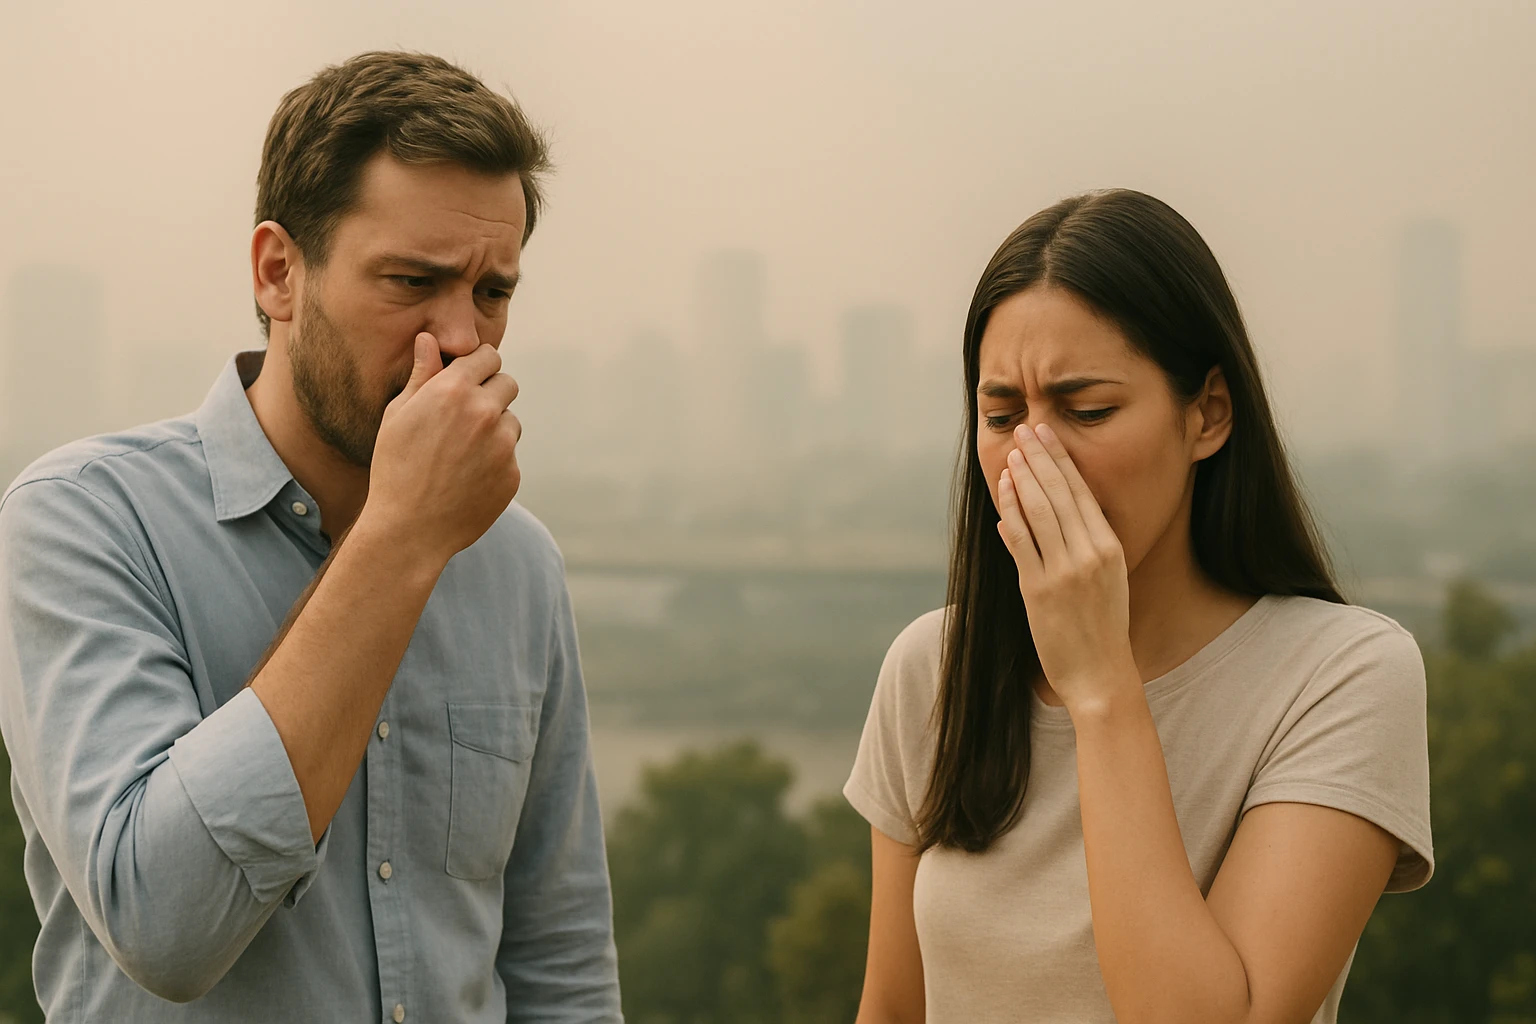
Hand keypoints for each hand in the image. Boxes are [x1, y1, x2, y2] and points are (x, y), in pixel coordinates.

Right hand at [362, 332, 521, 565]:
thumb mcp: (398, 415)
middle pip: (507, 383)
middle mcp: (484, 412)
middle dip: (490, 393)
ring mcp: (502, 445)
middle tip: (465, 415)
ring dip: (495, 428)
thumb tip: (428, 338)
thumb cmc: (394, 467)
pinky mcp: (512, 473)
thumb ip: (421, 374)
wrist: (408, 528)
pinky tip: (467, 476)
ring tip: (461, 451)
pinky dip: (495, 461)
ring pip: (511, 420)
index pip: (488, 356)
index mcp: (453, 390)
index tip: (469, 378)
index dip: (478, 366)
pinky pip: (510, 455)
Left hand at [996, 421, 1136, 712]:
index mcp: (1110, 548)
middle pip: (1060, 495)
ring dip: (1022, 481)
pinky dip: (1010, 517)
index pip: (1082, 492)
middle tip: (1024, 430)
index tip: (1047, 434)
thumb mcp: (1108, 580)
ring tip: (1011, 456)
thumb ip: (1086, 547)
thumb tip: (1053, 516)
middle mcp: (1090, 554)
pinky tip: (1002, 497)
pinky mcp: (1039, 590)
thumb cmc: (1102, 628)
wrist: (1100, 674)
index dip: (1061, 460)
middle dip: (1039, 458)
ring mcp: (1064, 572)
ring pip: (1039, 513)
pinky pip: (1021, 545)